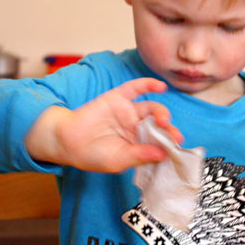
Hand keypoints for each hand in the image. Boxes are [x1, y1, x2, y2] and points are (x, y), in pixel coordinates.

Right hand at [25, 78, 182, 172]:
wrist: (67, 141)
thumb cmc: (92, 155)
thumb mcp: (119, 160)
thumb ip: (140, 155)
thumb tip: (163, 154)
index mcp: (139, 143)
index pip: (160, 142)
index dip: (170, 144)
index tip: (178, 148)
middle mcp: (137, 127)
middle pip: (159, 125)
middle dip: (169, 130)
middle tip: (174, 136)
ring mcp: (128, 112)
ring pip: (151, 108)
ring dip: (161, 112)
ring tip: (163, 120)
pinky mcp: (118, 98)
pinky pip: (136, 88)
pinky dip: (149, 84)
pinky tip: (161, 87)